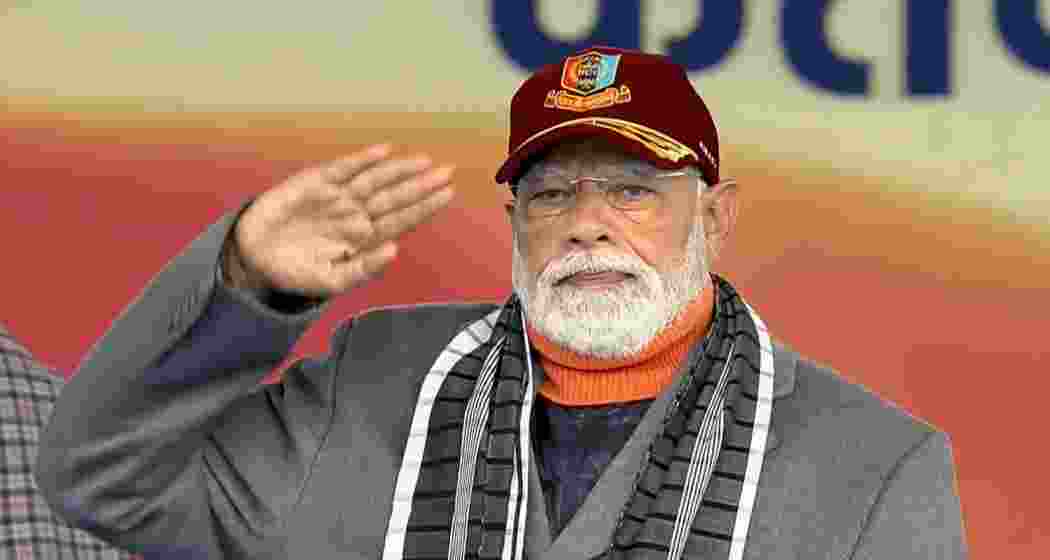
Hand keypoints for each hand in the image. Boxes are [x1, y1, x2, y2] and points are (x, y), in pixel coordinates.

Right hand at [227, 144, 454, 297]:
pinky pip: (343, 168)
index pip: (401, 219)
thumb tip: (395, 250)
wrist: (255, 260)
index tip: (448, 194)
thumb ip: (364, 268)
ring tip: (424, 161)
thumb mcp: (333, 280)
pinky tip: (384, 151)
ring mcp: (337, 197)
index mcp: (364, 238)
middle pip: (394, 196)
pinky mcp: (314, 184)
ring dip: (399, 169)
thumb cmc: (297, 273)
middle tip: (448, 171)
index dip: (424, 207)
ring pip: (374, 180)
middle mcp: (356, 214)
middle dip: (421, 184)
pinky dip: (362, 160)